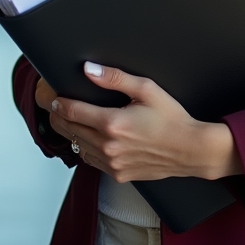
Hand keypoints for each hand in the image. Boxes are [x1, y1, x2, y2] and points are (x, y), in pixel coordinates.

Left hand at [36, 64, 242, 182]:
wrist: (190, 150)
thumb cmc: (172, 118)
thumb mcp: (147, 89)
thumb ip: (115, 78)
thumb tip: (89, 70)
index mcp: (113, 123)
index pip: (72, 112)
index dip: (59, 103)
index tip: (54, 97)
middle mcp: (108, 147)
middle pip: (70, 130)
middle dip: (59, 117)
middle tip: (56, 107)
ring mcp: (112, 164)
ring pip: (78, 148)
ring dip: (70, 134)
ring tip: (70, 121)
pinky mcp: (118, 174)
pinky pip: (91, 161)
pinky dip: (85, 149)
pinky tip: (89, 139)